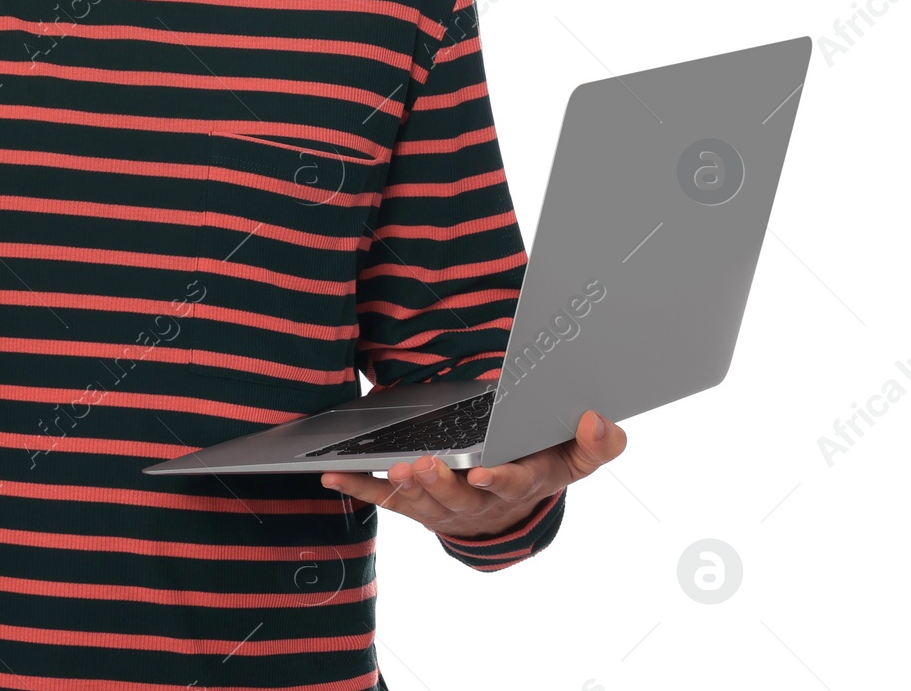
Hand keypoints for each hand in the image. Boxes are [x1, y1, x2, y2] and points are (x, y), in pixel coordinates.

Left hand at [319, 408, 624, 539]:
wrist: (511, 513)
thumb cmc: (541, 466)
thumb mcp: (575, 458)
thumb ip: (597, 444)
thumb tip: (600, 420)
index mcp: (522, 484)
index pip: (514, 484)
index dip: (500, 479)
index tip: (485, 472)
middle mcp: (481, 501)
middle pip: (461, 497)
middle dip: (443, 482)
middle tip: (425, 464)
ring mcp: (446, 507)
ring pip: (424, 501)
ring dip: (406, 486)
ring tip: (393, 468)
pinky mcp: (418, 505)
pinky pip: (386, 498)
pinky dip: (360, 486)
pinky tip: (333, 475)